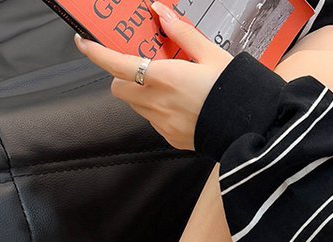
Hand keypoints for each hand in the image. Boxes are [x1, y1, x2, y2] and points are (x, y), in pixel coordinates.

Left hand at [74, 2, 231, 150]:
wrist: (248, 128)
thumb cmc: (232, 90)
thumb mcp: (211, 53)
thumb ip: (182, 33)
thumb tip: (160, 13)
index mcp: (164, 77)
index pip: (116, 65)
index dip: (96, 53)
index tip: (84, 43)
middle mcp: (156, 103)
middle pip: (119, 88)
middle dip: (123, 76)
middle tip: (142, 66)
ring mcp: (161, 123)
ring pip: (135, 106)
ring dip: (142, 93)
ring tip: (171, 87)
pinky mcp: (169, 138)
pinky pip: (153, 121)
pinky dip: (159, 110)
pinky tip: (181, 105)